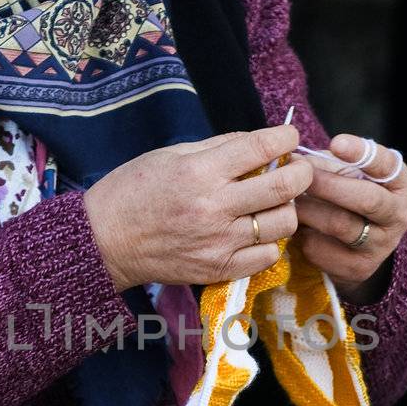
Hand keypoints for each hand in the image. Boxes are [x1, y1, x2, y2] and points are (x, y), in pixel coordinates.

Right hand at [83, 124, 312, 291]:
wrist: (105, 241)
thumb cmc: (134, 191)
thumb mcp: (171, 155)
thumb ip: (218, 148)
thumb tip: (259, 143)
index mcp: (200, 172)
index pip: (261, 147)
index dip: (284, 137)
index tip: (288, 136)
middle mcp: (213, 208)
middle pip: (284, 188)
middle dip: (301, 172)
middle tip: (296, 169)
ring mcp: (219, 242)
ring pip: (283, 223)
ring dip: (286, 208)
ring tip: (272, 203)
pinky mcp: (219, 269)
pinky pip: (268, 256)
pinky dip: (269, 241)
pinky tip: (255, 231)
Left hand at [290, 134, 406, 297]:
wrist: (354, 246)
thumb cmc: (346, 196)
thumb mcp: (346, 174)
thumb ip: (328, 163)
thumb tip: (294, 159)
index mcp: (400, 184)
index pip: (387, 165)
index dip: (362, 153)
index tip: (336, 142)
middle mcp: (398, 215)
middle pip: (366, 199)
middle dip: (328, 185)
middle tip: (301, 176)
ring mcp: (381, 245)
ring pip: (340, 225)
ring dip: (309, 210)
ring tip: (290, 201)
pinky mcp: (358, 268)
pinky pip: (323, 250)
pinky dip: (303, 237)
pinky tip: (295, 228)